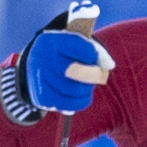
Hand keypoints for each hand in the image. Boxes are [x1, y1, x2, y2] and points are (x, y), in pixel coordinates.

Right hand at [4, 8, 110, 122]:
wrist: (37, 66)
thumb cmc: (64, 53)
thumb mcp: (76, 44)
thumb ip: (96, 51)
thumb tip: (110, 66)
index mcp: (52, 41)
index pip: (80, 48)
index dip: (92, 55)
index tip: (91, 56)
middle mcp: (42, 58)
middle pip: (77, 71)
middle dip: (93, 75)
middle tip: (97, 75)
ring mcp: (39, 79)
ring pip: (74, 91)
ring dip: (86, 89)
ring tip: (86, 85)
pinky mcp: (41, 97)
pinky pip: (68, 105)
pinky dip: (79, 102)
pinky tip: (79, 96)